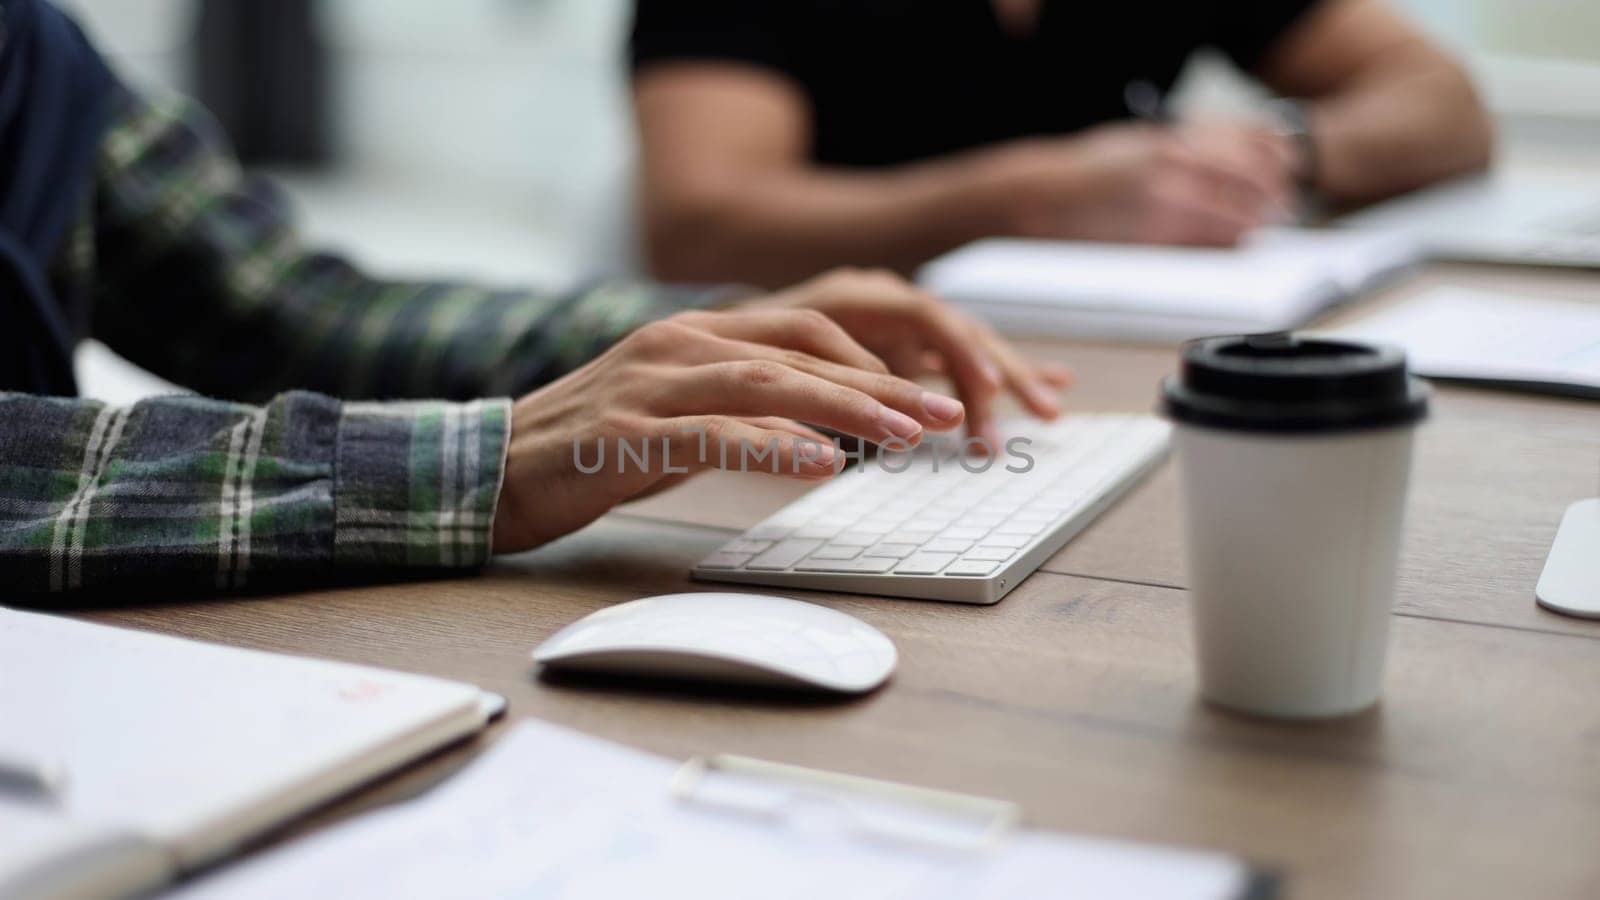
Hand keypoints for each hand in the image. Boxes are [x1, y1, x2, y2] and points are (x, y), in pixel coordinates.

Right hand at [491, 307, 966, 552]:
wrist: (486, 471)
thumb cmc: (587, 450)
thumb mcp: (677, 418)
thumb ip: (742, 412)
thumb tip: (820, 434)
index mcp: (694, 335)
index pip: (804, 332)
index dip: (874, 361)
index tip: (931, 394)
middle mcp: (676, 345)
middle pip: (800, 351)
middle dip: (881, 383)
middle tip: (945, 412)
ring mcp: (648, 384)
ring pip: (768, 383)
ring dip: (846, 410)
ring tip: (907, 436)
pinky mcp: (624, 433)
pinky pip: (713, 434)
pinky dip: (775, 447)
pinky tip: (823, 464)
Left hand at [740, 268, 1072, 448]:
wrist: (718, 347)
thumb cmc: (739, 360)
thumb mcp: (769, 367)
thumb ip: (813, 382)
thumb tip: (858, 414)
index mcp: (855, 297)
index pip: (924, 316)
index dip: (959, 352)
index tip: (983, 392)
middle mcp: (886, 303)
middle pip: (957, 330)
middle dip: (1000, 371)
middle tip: (1035, 410)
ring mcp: (899, 326)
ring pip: (966, 348)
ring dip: (1011, 376)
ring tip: (1051, 408)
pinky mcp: (905, 350)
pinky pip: (960, 362)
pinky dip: (1000, 375)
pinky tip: (1052, 385)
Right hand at [998, 120, 1296, 245]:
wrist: (1040, 198)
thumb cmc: (1083, 172)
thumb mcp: (1135, 142)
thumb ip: (1178, 145)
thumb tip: (1220, 153)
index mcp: (1171, 140)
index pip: (1245, 149)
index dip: (1272, 165)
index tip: (1282, 175)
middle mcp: (1173, 167)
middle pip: (1248, 185)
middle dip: (1268, 199)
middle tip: (1279, 209)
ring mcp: (1164, 203)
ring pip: (1233, 219)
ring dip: (1250, 226)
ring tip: (1257, 231)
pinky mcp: (1152, 238)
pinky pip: (1204, 245)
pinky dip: (1223, 245)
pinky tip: (1229, 245)